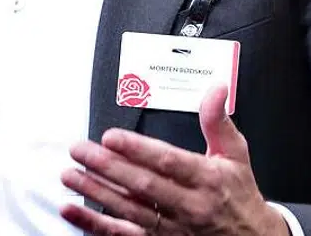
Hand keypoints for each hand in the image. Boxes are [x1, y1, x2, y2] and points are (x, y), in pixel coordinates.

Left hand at [60, 85, 288, 235]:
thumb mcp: (236, 154)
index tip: (111, 136)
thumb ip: (218, 121)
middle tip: (80, 149)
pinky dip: (95, 224)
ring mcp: (172, 228)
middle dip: (107, 166)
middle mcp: (188, 206)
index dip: (138, 150)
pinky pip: (124, 235)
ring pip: (128, 211)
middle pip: (142, 186)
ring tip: (70, 175)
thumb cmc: (239, 195)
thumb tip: (216, 89)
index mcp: (207, 179)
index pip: (168, 162)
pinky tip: (73, 211)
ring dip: (96, 193)